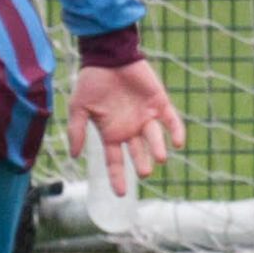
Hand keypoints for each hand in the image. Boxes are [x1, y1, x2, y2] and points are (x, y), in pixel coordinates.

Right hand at [66, 59, 186, 193]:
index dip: (117, 178)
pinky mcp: (159, 103)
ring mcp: (145, 117)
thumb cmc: (92, 82)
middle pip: (137, 153)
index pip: (114, 162)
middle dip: (142, 163)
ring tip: (159, 158)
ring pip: (154, 139)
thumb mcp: (79, 107)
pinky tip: (179, 142)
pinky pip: (171, 120)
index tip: (119, 195)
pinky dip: (176, 131)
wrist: (108, 57)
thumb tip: (74, 156)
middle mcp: (130, 129)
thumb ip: (77, 131)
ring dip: (157, 148)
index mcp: (111, 134)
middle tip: (145, 172)